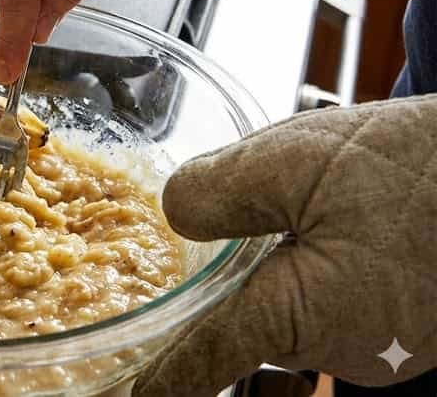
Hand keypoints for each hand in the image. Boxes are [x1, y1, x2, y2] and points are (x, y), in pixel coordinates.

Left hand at [134, 95, 436, 395]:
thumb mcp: (299, 159)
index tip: (125, 392)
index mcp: (306, 316)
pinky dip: (315, 273)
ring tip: (291, 219)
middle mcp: (345, 346)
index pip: (205, 360)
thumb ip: (220, 190)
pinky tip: (329, 228)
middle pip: (245, 328)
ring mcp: (382, 344)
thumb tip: (172, 214)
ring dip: (274, 274)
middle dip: (218, 294)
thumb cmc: (419, 167)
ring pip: (292, 314)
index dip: (158, 378)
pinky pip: (337, 309)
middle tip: (204, 249)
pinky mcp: (406, 327)